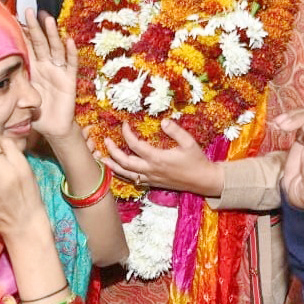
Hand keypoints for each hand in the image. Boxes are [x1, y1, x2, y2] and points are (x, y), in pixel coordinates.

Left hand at [23, 8, 77, 140]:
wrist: (51, 128)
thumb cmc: (33, 111)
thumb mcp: (17, 94)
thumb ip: (7, 82)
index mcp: (32, 67)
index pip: (26, 45)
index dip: (21, 32)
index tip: (12, 16)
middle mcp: (46, 65)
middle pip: (40, 42)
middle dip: (35, 26)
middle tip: (28, 10)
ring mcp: (58, 71)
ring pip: (55, 48)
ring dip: (52, 34)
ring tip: (48, 19)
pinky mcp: (69, 80)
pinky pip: (71, 64)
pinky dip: (70, 52)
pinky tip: (69, 40)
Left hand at [100, 119, 223, 196]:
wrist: (202, 181)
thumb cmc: (196, 160)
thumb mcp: (189, 143)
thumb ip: (176, 131)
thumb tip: (163, 121)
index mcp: (158, 159)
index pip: (136, 146)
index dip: (127, 134)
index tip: (124, 124)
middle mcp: (151, 170)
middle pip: (125, 162)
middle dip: (113, 151)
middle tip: (105, 141)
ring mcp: (150, 178)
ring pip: (126, 174)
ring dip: (112, 166)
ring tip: (101, 158)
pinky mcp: (152, 183)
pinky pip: (133, 179)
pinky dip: (121, 174)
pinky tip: (116, 169)